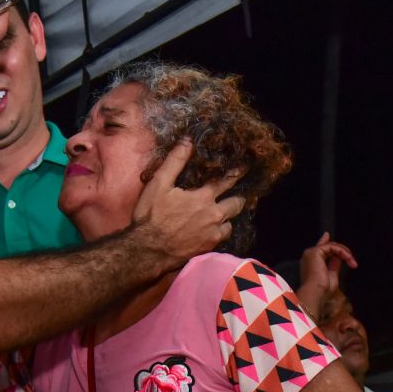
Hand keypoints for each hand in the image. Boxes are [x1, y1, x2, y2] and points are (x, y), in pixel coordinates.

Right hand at [133, 141, 244, 264]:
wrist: (148, 250)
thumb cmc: (151, 216)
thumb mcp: (159, 183)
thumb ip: (175, 161)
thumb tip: (188, 141)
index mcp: (204, 197)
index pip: (226, 181)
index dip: (236, 173)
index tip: (244, 168)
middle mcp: (214, 215)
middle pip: (236, 203)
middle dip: (238, 197)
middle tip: (238, 194)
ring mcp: (213, 234)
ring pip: (232, 222)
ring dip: (229, 216)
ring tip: (225, 213)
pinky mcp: (209, 248)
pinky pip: (223, 237)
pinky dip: (222, 231)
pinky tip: (216, 230)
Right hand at [297, 233, 356, 321]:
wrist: (316, 293)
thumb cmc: (322, 290)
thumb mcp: (331, 275)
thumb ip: (334, 264)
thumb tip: (338, 257)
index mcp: (311, 262)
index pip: (319, 249)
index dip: (324, 241)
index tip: (327, 235)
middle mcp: (309, 256)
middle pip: (328, 247)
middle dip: (342, 252)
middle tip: (352, 261)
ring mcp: (311, 253)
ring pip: (332, 245)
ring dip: (345, 253)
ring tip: (352, 262)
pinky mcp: (316, 251)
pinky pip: (333, 247)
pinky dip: (343, 252)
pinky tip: (349, 259)